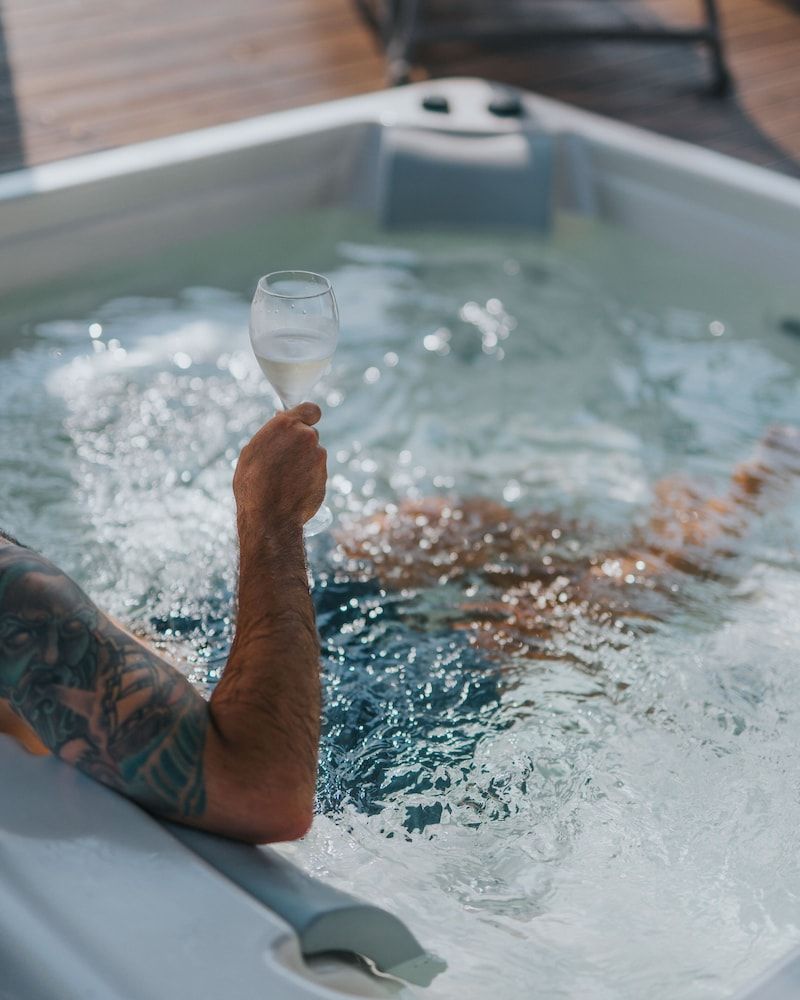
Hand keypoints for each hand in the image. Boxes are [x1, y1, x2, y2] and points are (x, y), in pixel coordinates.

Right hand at [233, 403, 326, 532]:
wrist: (269, 516)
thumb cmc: (253, 484)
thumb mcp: (251, 452)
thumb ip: (271, 433)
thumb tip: (281, 420)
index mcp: (286, 425)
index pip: (310, 409)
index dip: (308, 416)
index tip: (305, 422)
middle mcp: (306, 436)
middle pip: (310, 434)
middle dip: (300, 444)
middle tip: (284, 461)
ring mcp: (318, 456)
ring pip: (313, 454)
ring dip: (304, 463)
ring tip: (285, 480)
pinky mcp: (324, 474)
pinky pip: (316, 472)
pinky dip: (308, 478)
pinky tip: (293, 490)